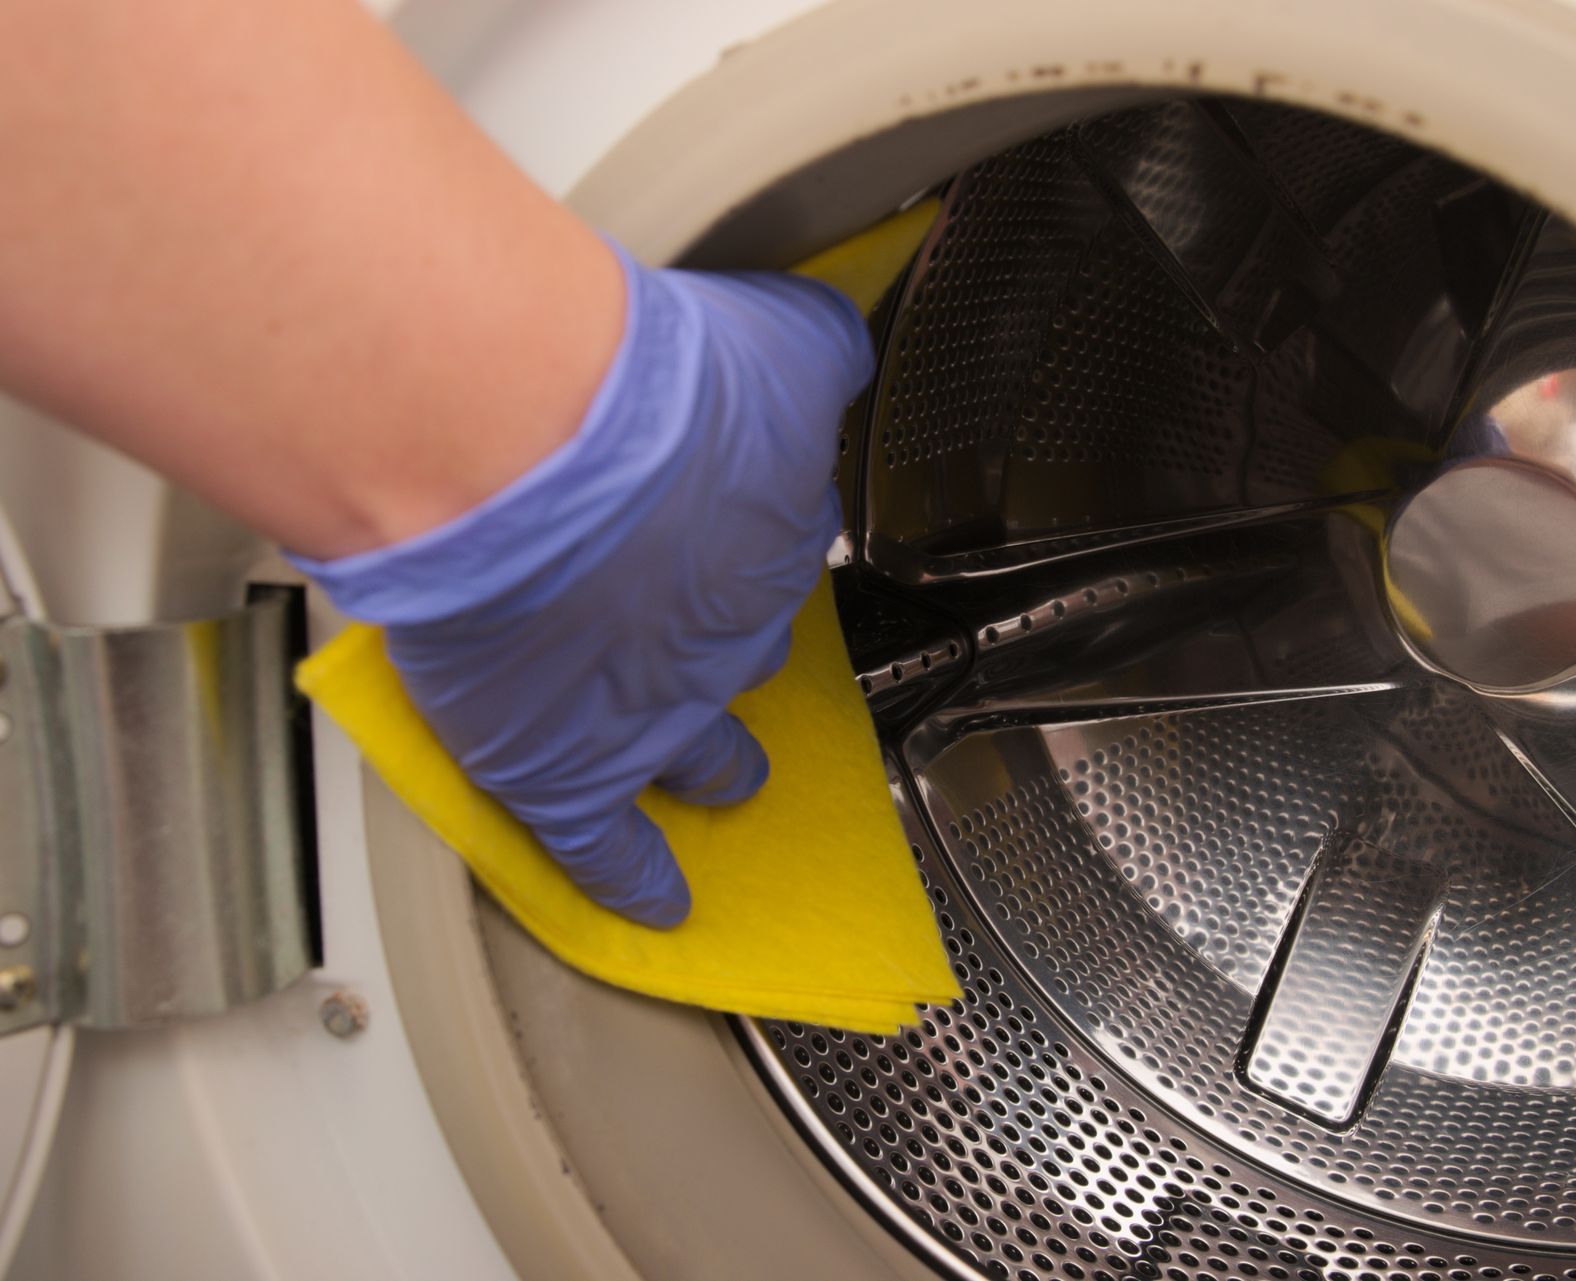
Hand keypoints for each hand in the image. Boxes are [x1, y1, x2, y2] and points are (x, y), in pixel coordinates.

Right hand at [295, 243, 872, 924]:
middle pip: (747, 651)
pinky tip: (653, 901)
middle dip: (744, 651)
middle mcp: (720, 633)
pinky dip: (631, 879)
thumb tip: (847, 336)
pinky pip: (607, 848)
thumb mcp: (781, 335)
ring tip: (732, 783)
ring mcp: (649, 711)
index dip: (758, 539)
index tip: (749, 529)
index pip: (780, 551)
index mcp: (766, 538)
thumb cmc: (647, 385)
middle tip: (741, 652)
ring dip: (716, 769)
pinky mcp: (562, 770)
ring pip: (699, 755)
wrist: (532, 451)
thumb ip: (822, 342)